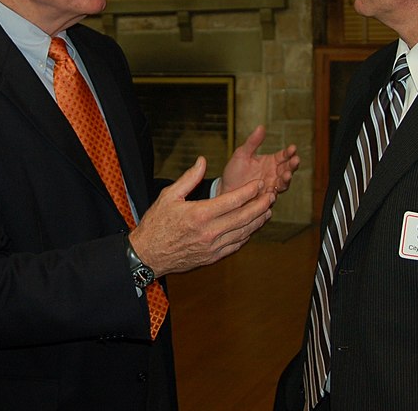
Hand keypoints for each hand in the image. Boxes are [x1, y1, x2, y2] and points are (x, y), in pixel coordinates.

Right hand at [130, 156, 274, 276]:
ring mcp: (212, 247)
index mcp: (199, 214)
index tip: (259, 184)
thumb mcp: (168, 196)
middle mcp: (209, 232)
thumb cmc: (156, 223)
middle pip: (243, 217)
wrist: (147, 255)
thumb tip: (203, 161)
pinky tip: (252, 228)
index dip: (249, 191)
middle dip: (260, 205)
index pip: (232, 201)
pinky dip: (246, 236)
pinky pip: (235, 246)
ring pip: (243, 233)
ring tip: (268, 211)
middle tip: (271, 196)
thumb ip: (189, 178)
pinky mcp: (212, 257)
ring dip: (257, 221)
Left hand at [218, 125, 299, 196]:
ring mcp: (270, 187)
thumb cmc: (234, 171)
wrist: (224, 189)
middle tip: (296, 160)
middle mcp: (273, 174)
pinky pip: (271, 197)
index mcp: (270, 162)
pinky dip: (273, 194)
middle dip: (293, 165)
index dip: (289, 152)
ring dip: (286, 179)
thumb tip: (261, 126)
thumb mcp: (242, 154)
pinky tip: (272, 190)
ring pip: (283, 183)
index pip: (283, 156)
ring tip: (287, 175)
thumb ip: (252, 142)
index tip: (293, 148)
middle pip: (287, 169)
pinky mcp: (264, 199)